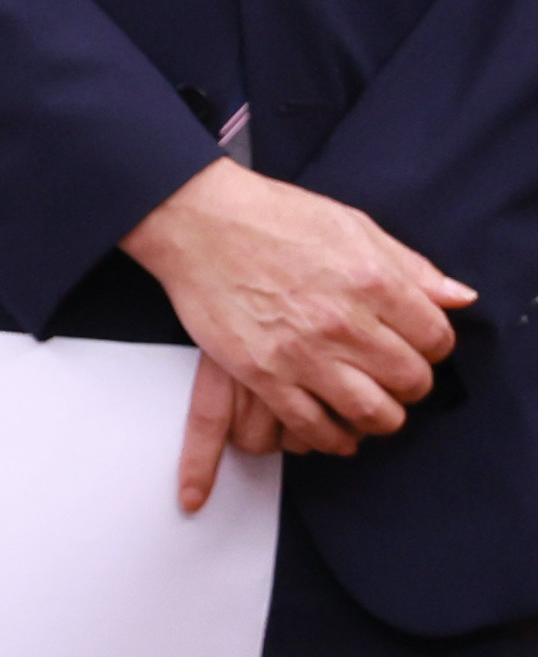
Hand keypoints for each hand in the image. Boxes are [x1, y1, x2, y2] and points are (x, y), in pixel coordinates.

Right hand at [124, 159, 470, 487]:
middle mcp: (344, 322)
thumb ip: (410, 267)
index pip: (435, 338)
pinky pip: (310, 424)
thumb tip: (456, 297)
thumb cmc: (273, 218)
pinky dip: (330, 437)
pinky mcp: (262, 374)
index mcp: (375, 282)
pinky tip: (335, 434)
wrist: (201, 224)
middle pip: (409, 380)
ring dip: (380, 419)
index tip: (422, 350)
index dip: (434, 349)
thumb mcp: (356, 227)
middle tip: (400, 383)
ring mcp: (302, 352)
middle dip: (412, 387)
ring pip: (368, 411)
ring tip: (375, 412)